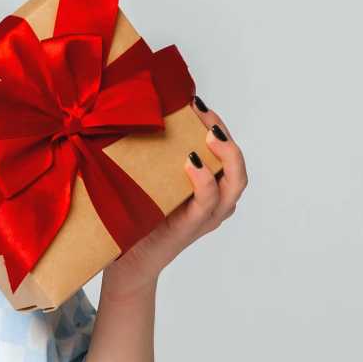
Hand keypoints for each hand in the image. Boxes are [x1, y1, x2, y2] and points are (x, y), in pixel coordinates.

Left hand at [104, 95, 248, 290]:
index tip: (195, 102)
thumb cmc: (136, 216)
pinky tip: (193, 163)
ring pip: (234, 183)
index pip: (224, 151)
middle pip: (236, 163)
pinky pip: (207, 202)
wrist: (125, 259)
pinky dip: (205, 181)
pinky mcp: (191, 227)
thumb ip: (155, 157)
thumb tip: (138, 115)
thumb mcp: (149, 180)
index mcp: (208, 186)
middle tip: (204, 112)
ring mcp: (206, 215)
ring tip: (210, 135)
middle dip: (224, 134)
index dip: (216, 125)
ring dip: (225, 155)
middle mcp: (214, 200)